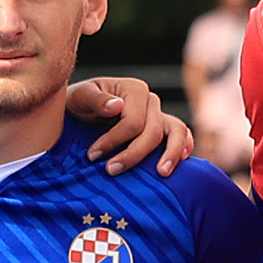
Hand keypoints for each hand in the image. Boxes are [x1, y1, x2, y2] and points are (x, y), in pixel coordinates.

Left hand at [66, 77, 193, 174]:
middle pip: (152, 132)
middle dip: (132, 154)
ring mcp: (159, 114)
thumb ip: (96, 100)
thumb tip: (117, 106)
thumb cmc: (78, 103)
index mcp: (134, 89)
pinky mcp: (162, 128)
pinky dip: (183, 148)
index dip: (114, 141)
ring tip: (161, 173)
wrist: (80, 109)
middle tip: (110, 171)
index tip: (92, 156)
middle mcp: (151, 100)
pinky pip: (181, 136)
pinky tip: (178, 164)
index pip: (133, 122)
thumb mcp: (80, 97)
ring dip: (171, 153)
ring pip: (176, 132)